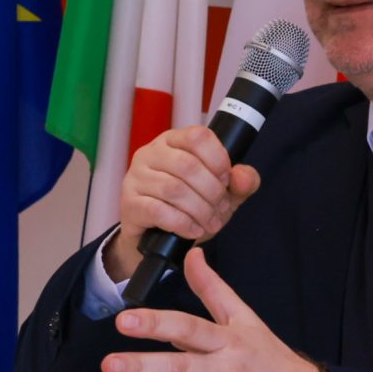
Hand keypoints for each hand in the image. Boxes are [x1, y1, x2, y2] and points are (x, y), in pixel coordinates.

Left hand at [102, 248, 318, 371]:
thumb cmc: (273, 362)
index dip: (157, 324)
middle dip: (143, 365)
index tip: (126, 321)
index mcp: (229, 341)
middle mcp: (226, 371)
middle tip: (110, 363)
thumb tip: (193, 256)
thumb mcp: (248, 320)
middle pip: (181, 366)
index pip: (190, 328)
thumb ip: (214, 289)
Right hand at [103, 125, 260, 281]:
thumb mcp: (224, 194)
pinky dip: (182, 223)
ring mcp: (136, 177)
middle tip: (221, 208)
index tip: (226, 180)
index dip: (218, 159)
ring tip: (210, 222)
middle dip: (213, 192)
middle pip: (188, 165)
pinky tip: (193, 230)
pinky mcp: (129, 203)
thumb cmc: (192, 206)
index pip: (198, 136)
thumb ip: (241, 183)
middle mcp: (151, 153)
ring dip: (200, 210)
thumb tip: (243, 176)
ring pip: (173, 189)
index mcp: (174, 141)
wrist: (160, 235)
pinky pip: (158, 210)